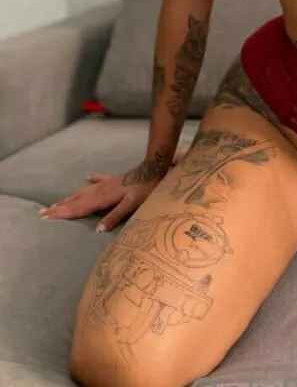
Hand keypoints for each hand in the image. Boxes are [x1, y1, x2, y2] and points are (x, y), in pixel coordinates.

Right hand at [36, 153, 182, 231]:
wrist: (154, 168)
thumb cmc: (145, 189)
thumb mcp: (131, 204)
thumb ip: (115, 216)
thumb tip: (97, 230)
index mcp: (102, 197)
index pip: (78, 208)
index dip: (62, 214)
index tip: (46, 218)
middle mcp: (100, 189)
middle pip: (75, 200)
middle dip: (59, 207)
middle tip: (42, 213)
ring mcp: (106, 183)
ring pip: (83, 191)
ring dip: (69, 197)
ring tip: (56, 202)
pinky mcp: (114, 178)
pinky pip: (98, 180)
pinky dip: (90, 181)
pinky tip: (86, 178)